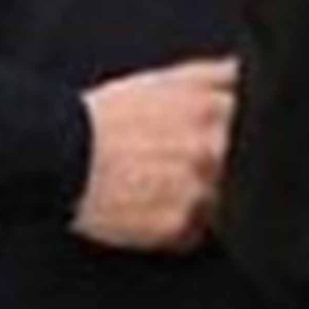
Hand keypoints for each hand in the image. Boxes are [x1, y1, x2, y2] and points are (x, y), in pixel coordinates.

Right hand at [72, 58, 238, 252]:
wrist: (60, 156)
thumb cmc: (106, 118)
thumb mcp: (161, 80)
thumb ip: (211, 76)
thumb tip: (242, 73)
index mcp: (211, 110)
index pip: (248, 126)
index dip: (227, 134)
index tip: (203, 139)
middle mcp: (210, 151)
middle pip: (236, 168)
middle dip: (212, 167)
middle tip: (172, 164)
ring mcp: (196, 191)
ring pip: (219, 203)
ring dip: (199, 199)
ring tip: (158, 187)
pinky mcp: (176, 226)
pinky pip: (194, 235)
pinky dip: (179, 227)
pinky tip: (151, 209)